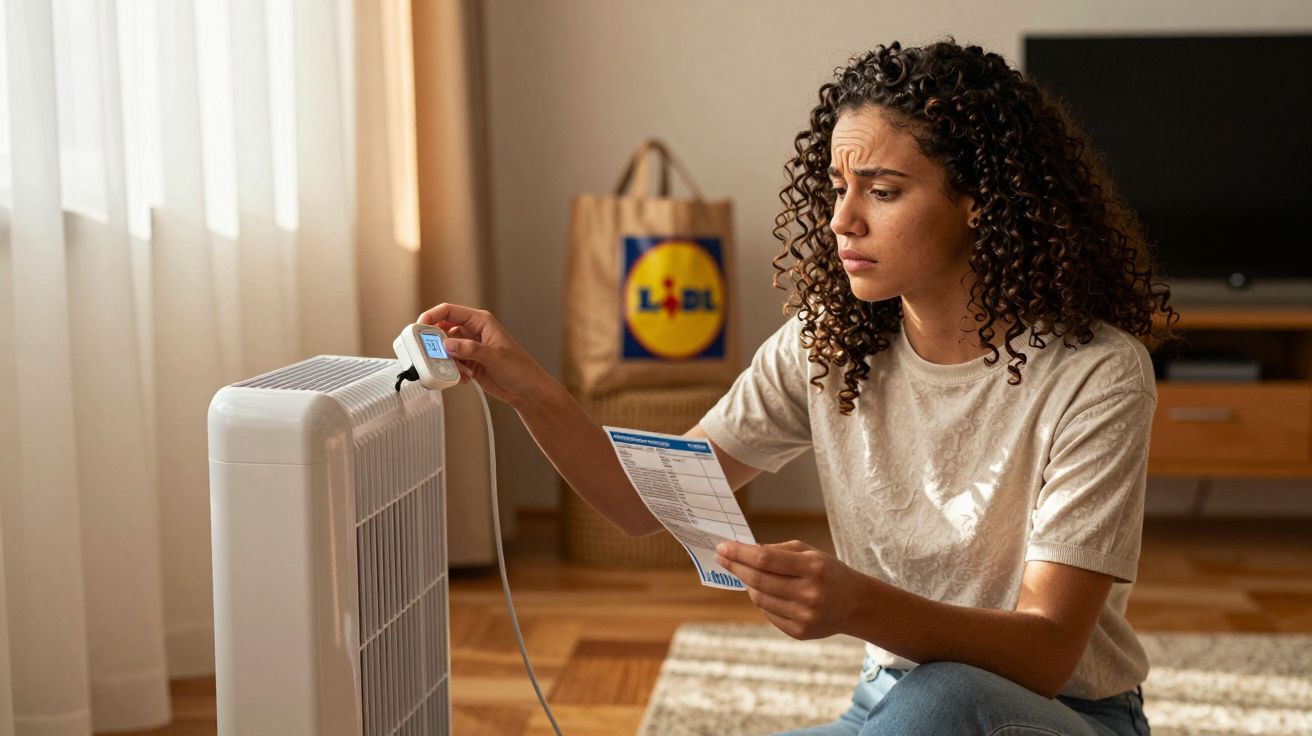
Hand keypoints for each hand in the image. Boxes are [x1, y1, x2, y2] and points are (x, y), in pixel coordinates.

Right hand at [416, 303, 549, 406]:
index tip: (419, 327)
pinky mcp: (468, 362)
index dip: (432, 316)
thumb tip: (447, 344)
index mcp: (480, 321)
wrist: (526, 390)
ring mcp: (469, 348)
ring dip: (447, 361)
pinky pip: (450, 363)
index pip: (449, 311)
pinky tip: (466, 378)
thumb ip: (470, 349)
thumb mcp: (495, 357)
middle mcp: (472, 332)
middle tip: (433, 356)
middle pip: (442, 330)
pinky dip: (453, 371)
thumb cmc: (520, 368)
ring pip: (445, 349)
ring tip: (460, 371)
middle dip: (436, 344)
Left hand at [715, 540, 865, 639]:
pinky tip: (766, 592)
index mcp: (812, 568)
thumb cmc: (827, 572)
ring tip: (746, 574)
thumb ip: (777, 550)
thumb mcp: (809, 553)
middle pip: (758, 580)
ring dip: (748, 585)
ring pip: (759, 599)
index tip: (722, 547)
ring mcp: (805, 616)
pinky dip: (762, 601)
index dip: (740, 553)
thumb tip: (744, 551)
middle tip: (722, 558)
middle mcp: (809, 593)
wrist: (855, 604)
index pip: (765, 559)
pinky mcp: (800, 632)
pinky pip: (768, 614)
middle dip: (736, 567)